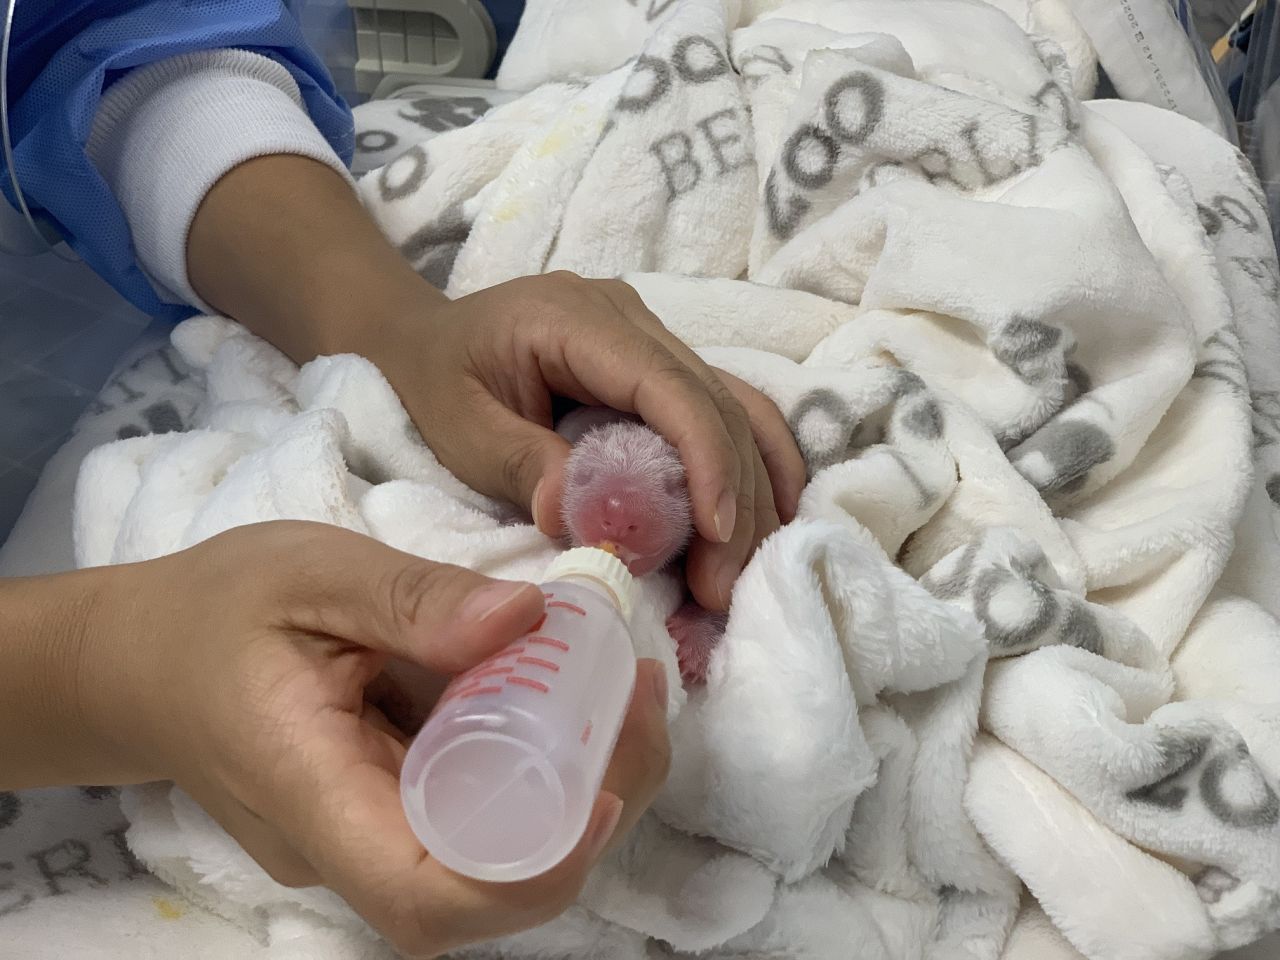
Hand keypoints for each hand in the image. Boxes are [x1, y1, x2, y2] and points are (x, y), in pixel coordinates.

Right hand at [75, 521, 669, 957]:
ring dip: (582, 791)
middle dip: (590, 815)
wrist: (144, 659)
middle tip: (638, 700)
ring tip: (627, 689)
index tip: (602, 793)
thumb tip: (529, 619)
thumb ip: (410, 598)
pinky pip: (478, 817)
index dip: (531, 873)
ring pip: (494, 860)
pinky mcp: (386, 815)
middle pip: (484, 888)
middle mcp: (342, 844)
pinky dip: (544, 770)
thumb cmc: (216, 610)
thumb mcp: (308, 572)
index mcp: (310, 791)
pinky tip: (577, 697)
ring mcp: (364, 840)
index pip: (425, 896)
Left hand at [370, 273, 806, 610]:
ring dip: (752, 490)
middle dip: (734, 497)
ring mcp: (651, 337)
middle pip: (714, 402)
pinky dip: (753, 462)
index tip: (719, 534)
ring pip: (734, 406)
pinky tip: (770, 515)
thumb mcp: (458, 427)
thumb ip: (519, 464)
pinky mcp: (659, 365)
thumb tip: (576, 518)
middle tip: (722, 587)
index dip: (706, 458)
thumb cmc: (431, 380)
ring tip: (739, 571)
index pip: (667, 385)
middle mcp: (631, 318)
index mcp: (577, 319)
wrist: (417, 337)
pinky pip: (725, 407)